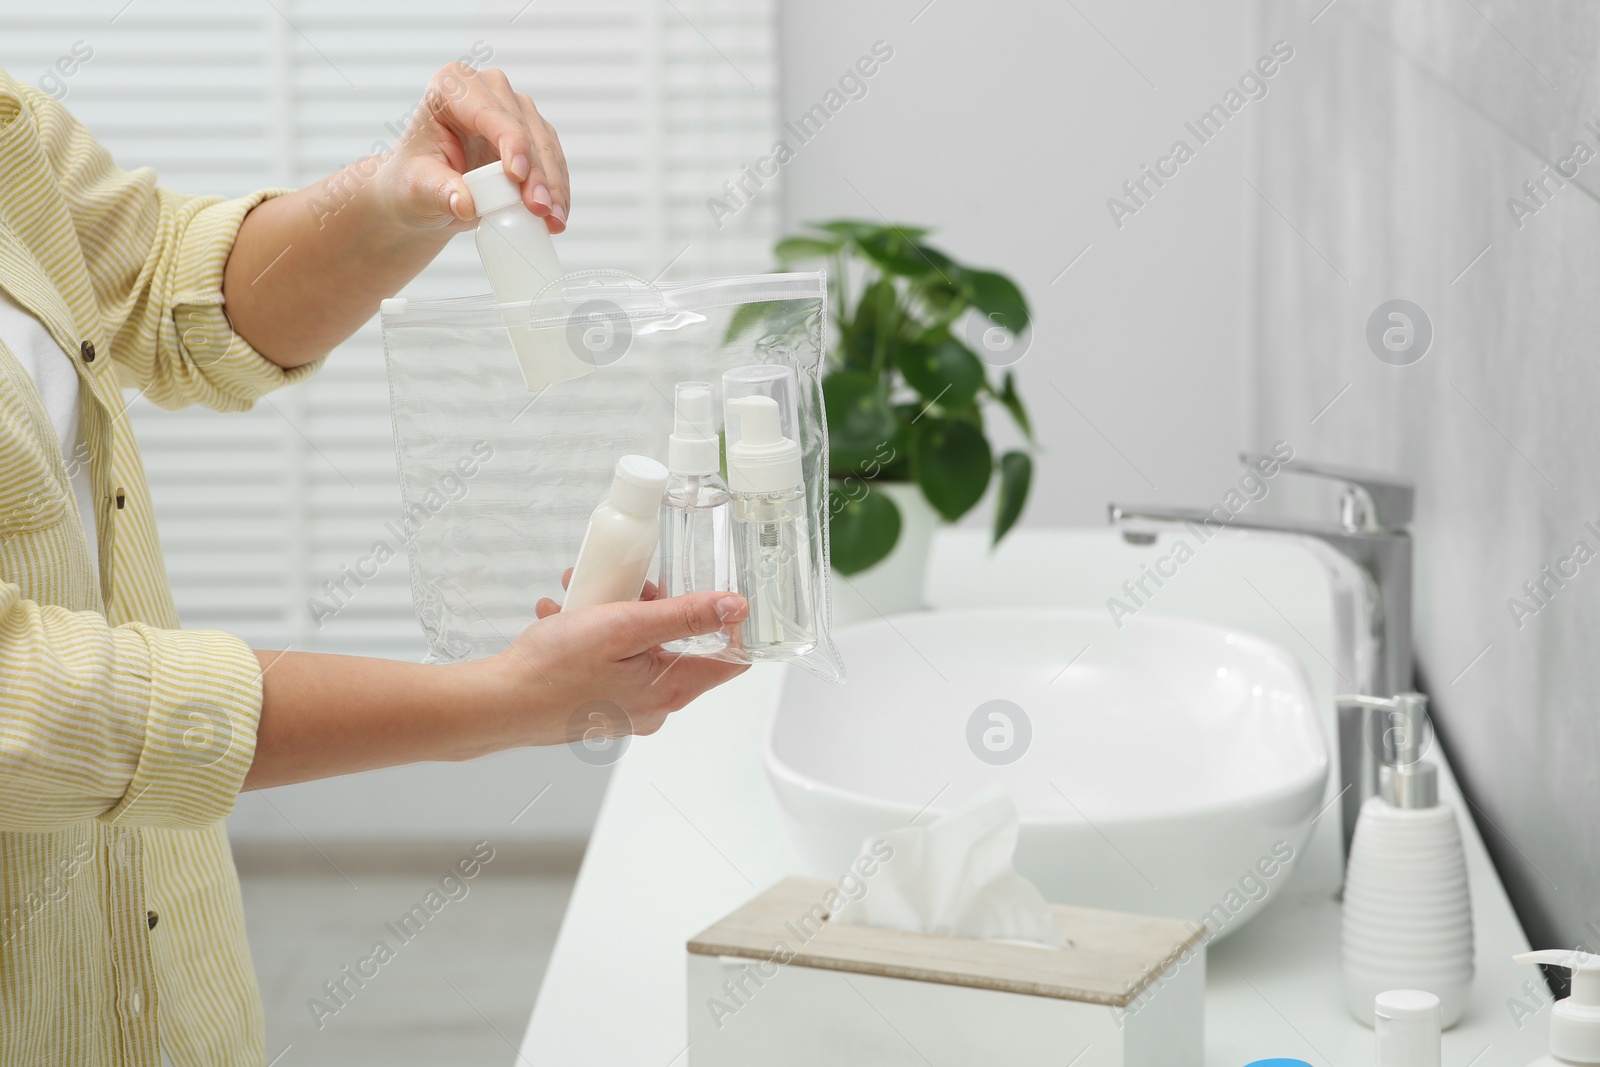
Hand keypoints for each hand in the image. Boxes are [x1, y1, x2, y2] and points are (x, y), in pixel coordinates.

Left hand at [373, 62, 569, 233]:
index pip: (488, 110)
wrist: (423, 196)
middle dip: (535, 172)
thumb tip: (466, 205)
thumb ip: (440, 193)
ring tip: (552, 220)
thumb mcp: (416, 189)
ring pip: (545, 143)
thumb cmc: (412, 183)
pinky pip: (552, 160)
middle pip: (522, 127)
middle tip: (540, 209)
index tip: (517, 175)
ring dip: (553, 184)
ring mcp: (513, 110)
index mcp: (450, 87)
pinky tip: (556, 216)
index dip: (509, 141)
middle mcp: (486, 90)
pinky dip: (556, 190)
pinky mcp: (531, 135)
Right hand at [487, 583, 749, 747]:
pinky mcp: (601, 706)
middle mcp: (655, 707)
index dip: (726, 622)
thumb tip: (735, 607)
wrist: (499, 703)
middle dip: (653, 605)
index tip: (708, 590)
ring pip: (641, 650)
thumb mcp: (624, 625)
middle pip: (680, 646)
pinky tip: (566, 618)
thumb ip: (684, 614)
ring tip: (582, 596)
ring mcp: (627, 709)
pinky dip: (593, 637)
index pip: (731, 660)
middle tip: (624, 585)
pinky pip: (612, 663)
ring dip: (616, 615)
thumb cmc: (553, 670)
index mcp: (672, 690)